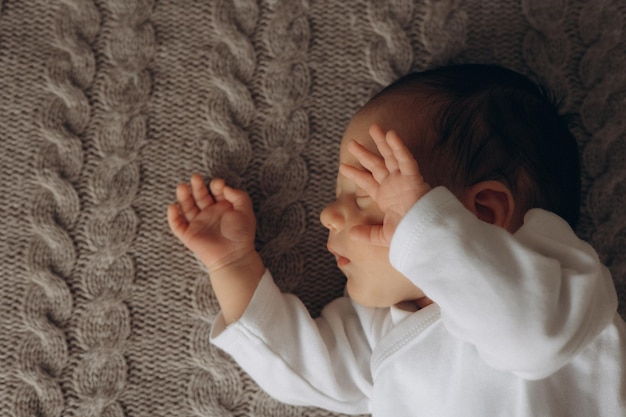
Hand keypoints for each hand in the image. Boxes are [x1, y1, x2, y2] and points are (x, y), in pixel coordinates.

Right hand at [168, 174, 256, 272]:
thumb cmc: (241, 234)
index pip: (216, 191)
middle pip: (200, 196)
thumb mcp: (245, 211)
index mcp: (223, 207)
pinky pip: (177, 225)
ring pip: (187, 207)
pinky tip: (173, 206)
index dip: (216, 185)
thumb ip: (238, 196)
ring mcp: (198, 224)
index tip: (218, 185)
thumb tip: (224, 186)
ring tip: (182, 187)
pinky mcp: (189, 235)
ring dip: (183, 197)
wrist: (234, 256)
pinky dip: (173, 216)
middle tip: (195, 177)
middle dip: (197, 186)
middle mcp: (210, 213)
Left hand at [340, 124, 430, 245]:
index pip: (368, 181)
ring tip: (373, 127)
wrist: (423, 236)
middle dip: (364, 153)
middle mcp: (394, 185)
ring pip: (391, 156)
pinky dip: (399, 147)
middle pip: (376, 164)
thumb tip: (351, 234)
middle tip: (352, 142)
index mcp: (386, 197)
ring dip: (382, 142)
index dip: (355, 174)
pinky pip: (406, 159)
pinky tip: (391, 134)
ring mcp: (403, 180)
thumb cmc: (408, 236)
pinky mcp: (414, 178)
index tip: (342, 166)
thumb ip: (368, 234)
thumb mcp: (384, 236)